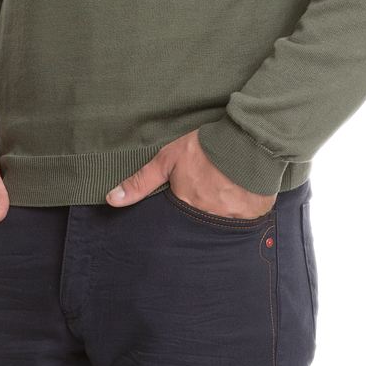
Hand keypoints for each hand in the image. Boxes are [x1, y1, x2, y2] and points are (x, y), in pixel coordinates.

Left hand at [106, 128, 276, 218]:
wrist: (247, 140)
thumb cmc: (205, 148)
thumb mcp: (168, 159)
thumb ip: (141, 181)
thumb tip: (112, 199)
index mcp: (186, 207)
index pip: (177, 221)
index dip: (182, 209)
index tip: (187, 198)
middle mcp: (207, 219)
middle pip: (199, 225)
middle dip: (202, 211)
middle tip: (208, 192)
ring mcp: (232, 220)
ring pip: (222, 222)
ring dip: (222, 210)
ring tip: (226, 190)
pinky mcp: (253, 216)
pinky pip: (246, 219)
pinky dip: (244, 208)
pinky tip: (243, 193)